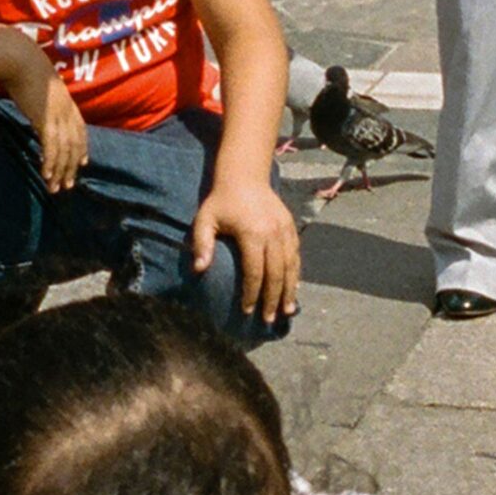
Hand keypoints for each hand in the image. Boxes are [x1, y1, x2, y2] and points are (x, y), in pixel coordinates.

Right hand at [8, 44, 87, 192]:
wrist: (21, 59)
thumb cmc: (25, 69)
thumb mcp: (41, 89)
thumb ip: (44, 103)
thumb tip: (38, 114)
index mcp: (68, 103)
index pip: (80, 131)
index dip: (82, 148)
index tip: (82, 163)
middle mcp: (67, 112)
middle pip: (74, 145)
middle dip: (71, 167)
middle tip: (67, 186)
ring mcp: (58, 116)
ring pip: (64, 150)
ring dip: (59, 171)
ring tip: (55, 188)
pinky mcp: (45, 119)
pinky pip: (50, 147)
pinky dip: (50, 163)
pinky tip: (46, 175)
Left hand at [191, 179, 299, 323]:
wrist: (245, 175)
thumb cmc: (221, 200)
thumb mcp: (205, 219)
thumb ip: (202, 244)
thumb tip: (198, 270)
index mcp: (253, 233)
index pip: (255, 271)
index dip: (252, 294)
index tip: (247, 311)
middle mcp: (273, 233)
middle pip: (276, 273)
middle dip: (272, 299)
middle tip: (268, 320)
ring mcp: (285, 230)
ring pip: (291, 266)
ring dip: (289, 290)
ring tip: (286, 311)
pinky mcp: (291, 227)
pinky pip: (296, 255)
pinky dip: (296, 274)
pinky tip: (293, 289)